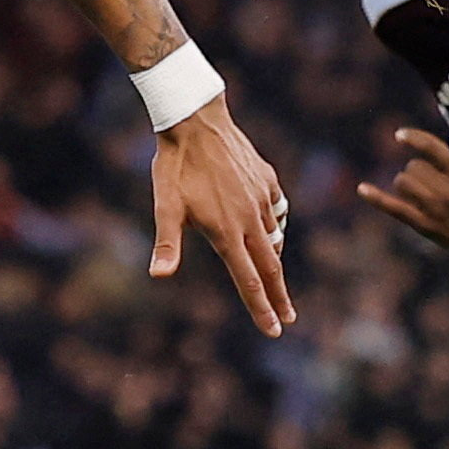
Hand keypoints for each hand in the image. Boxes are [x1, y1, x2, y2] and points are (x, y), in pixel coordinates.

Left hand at [150, 96, 296, 336]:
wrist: (196, 119)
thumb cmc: (175, 166)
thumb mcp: (165, 205)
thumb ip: (167, 243)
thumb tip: (159, 275)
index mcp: (227, 232)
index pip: (249, 280)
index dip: (261, 309)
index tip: (274, 330)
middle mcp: (250, 219)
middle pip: (271, 267)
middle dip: (279, 297)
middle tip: (289, 318)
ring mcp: (262, 198)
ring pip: (274, 238)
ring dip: (276, 262)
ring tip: (275, 278)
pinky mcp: (266, 180)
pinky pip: (276, 210)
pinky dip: (275, 225)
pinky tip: (270, 227)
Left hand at [356, 90, 448, 252]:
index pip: (433, 152)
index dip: (414, 140)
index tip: (399, 135)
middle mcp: (448, 193)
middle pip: (414, 167)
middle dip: (419, 168)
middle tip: (435, 178)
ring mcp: (434, 210)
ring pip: (403, 183)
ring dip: (407, 182)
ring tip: (424, 190)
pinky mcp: (421, 224)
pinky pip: (394, 208)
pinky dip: (376, 198)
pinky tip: (361, 188)